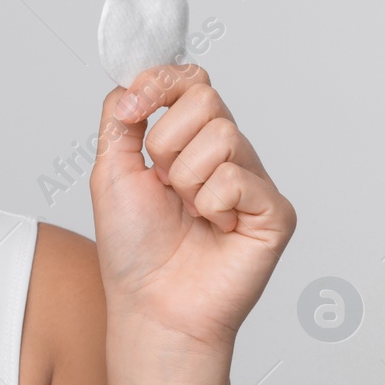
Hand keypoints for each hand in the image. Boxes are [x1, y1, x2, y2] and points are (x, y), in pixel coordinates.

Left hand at [88, 63, 296, 354]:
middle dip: (166, 143)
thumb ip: (121, 118)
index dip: (160, 83)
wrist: (150, 304)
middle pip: (205, 98)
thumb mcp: (111, 169)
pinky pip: (238, 178)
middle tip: (163, 185)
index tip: (132, 110)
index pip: (191, 80)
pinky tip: (213, 229)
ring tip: (187, 212)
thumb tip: (133, 81)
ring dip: (185, 179)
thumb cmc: (134, 247)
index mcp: (190, 140)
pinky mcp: (274, 212)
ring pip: (221, 135)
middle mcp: (227, 154)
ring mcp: (253, 181)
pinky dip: (211, 205)